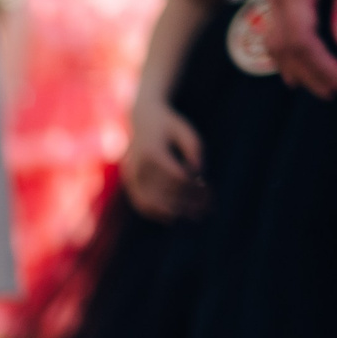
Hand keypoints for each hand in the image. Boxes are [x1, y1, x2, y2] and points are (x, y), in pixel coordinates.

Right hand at [121, 90, 209, 220]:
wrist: (140, 118)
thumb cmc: (168, 125)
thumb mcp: (185, 131)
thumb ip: (194, 150)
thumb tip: (200, 173)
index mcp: (152, 151)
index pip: (176, 176)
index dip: (193, 184)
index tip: (208, 187)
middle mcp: (138, 166)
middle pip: (163, 192)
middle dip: (186, 203)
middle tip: (205, 210)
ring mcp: (130, 175)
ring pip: (150, 202)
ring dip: (172, 211)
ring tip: (191, 217)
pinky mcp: (129, 181)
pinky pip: (139, 202)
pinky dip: (154, 212)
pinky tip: (171, 219)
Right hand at [261, 0, 336, 97]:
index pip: (301, 39)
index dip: (321, 65)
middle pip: (284, 46)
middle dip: (308, 72)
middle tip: (332, 92)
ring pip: (275, 42)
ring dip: (295, 67)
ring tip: (316, 87)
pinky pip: (276, 29)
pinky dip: (287, 52)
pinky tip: (296, 68)